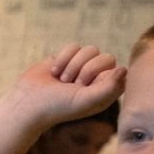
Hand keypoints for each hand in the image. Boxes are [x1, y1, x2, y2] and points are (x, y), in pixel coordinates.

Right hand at [4, 43, 123, 130]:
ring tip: (62, 80)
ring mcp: (82, 66)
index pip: (117, 70)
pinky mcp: (67, 58)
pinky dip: (62, 58)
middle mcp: (97, 78)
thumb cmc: (58, 106)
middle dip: (85, 69)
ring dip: (72, 65)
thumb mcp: (87, 100)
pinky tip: (54, 72)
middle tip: (72, 85)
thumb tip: (124, 69)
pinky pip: (73, 46)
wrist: (28, 102)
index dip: (99, 76)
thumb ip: (109, 87)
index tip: (83, 88)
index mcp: (106, 91)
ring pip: (90, 49)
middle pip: (105, 57)